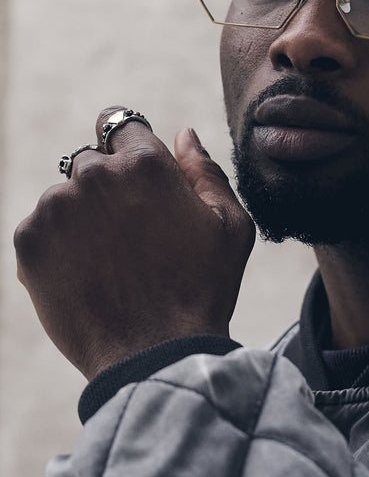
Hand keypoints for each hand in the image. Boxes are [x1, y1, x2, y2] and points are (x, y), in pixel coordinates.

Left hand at [14, 107, 255, 379]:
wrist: (155, 353)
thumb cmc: (203, 287)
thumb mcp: (231, 225)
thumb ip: (207, 171)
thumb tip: (184, 133)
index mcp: (146, 163)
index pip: (121, 124)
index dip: (129, 145)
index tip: (133, 171)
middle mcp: (94, 175)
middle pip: (92, 161)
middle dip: (109, 185)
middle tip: (131, 232)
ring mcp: (56, 208)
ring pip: (65, 195)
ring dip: (82, 216)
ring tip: (109, 260)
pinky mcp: (28, 242)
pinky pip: (41, 227)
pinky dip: (59, 244)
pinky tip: (87, 274)